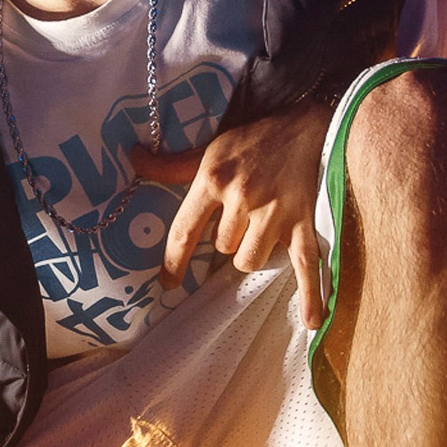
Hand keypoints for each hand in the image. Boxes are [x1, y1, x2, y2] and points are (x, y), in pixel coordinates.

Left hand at [129, 101, 336, 328]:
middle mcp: (242, 198)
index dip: (173, 262)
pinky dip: (311, 295)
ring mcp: (274, 213)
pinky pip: (307, 265)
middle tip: (239, 217)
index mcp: (213, 180)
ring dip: (250, 253)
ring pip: (249, 260)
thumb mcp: (208, 149)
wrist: (303, 125)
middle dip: (226, 240)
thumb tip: (133, 157)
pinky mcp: (302, 223)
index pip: (184, 231)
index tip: (167, 284)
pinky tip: (312, 322)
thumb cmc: (251, 140)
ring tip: (258, 230)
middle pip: (222, 248)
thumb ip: (170, 164)